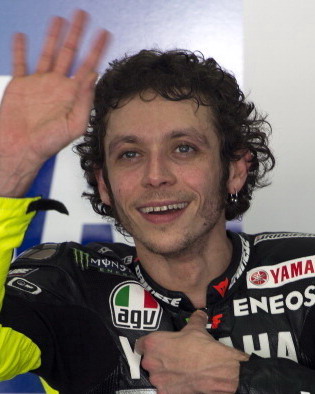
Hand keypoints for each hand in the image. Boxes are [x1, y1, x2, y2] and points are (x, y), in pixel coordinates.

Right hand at [0, 10, 108, 196]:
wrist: (21, 147)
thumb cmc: (48, 142)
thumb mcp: (74, 124)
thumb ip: (84, 100)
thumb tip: (93, 76)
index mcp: (72, 94)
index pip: (88, 66)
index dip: (97, 49)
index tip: (105, 34)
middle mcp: (58, 86)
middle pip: (69, 53)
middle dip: (77, 34)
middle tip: (83, 15)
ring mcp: (39, 83)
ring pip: (48, 52)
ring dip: (53, 36)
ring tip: (59, 20)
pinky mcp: (20, 84)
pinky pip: (20, 62)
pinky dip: (20, 49)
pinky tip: (22, 37)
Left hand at [136, 310, 248, 393]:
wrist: (218, 371)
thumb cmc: (203, 347)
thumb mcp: (196, 328)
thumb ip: (194, 319)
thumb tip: (199, 314)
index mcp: (153, 343)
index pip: (140, 344)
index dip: (148, 344)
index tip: (156, 346)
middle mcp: (150, 362)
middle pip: (148, 360)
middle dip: (157, 359)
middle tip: (170, 357)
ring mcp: (157, 380)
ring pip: (155, 375)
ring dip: (163, 372)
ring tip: (177, 369)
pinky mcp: (165, 393)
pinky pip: (163, 388)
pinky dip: (170, 385)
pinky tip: (180, 380)